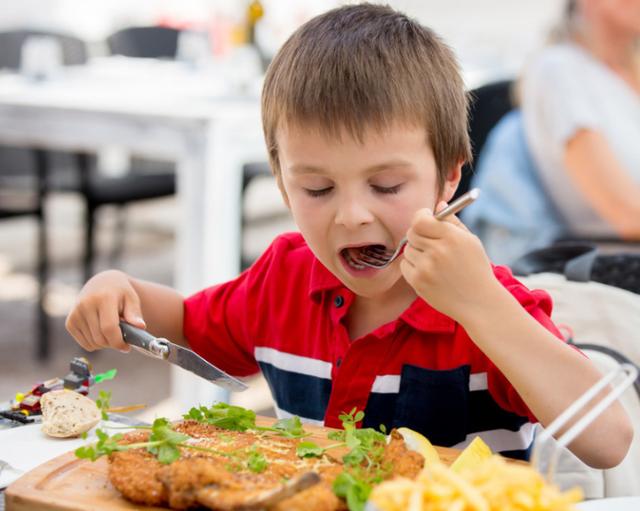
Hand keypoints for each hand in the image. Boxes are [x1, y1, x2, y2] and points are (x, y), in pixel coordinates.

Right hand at [65, 270, 144, 351]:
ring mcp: (75, 314)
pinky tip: (101, 331)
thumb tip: (141, 326)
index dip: (118, 342)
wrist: (101, 283)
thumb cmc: (120, 293)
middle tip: (122, 338)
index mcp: (103, 298)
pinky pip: (85, 344)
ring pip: (92, 343)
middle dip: (113, 343)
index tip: (126, 347)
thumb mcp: (132, 298)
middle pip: (100, 338)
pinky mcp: (70, 322)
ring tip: (112, 330)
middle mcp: (85, 305)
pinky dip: (95, 343)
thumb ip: (135, 313)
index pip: (109, 328)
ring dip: (105, 343)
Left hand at [400, 201, 499, 322]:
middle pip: (412, 233)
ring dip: (416, 251)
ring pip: (408, 249)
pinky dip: (413, 266)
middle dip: (418, 234)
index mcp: (452, 238)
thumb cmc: (475, 268)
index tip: (425, 218)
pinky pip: (405, 265)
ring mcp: (426, 268)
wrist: (478, 302)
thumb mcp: (470, 241)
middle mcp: (437, 252)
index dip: (421, 216)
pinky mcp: (418, 282)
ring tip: (434, 260)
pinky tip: (429, 272)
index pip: (420, 219)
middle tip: (428, 240)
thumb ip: (452, 221)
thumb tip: (439, 203)